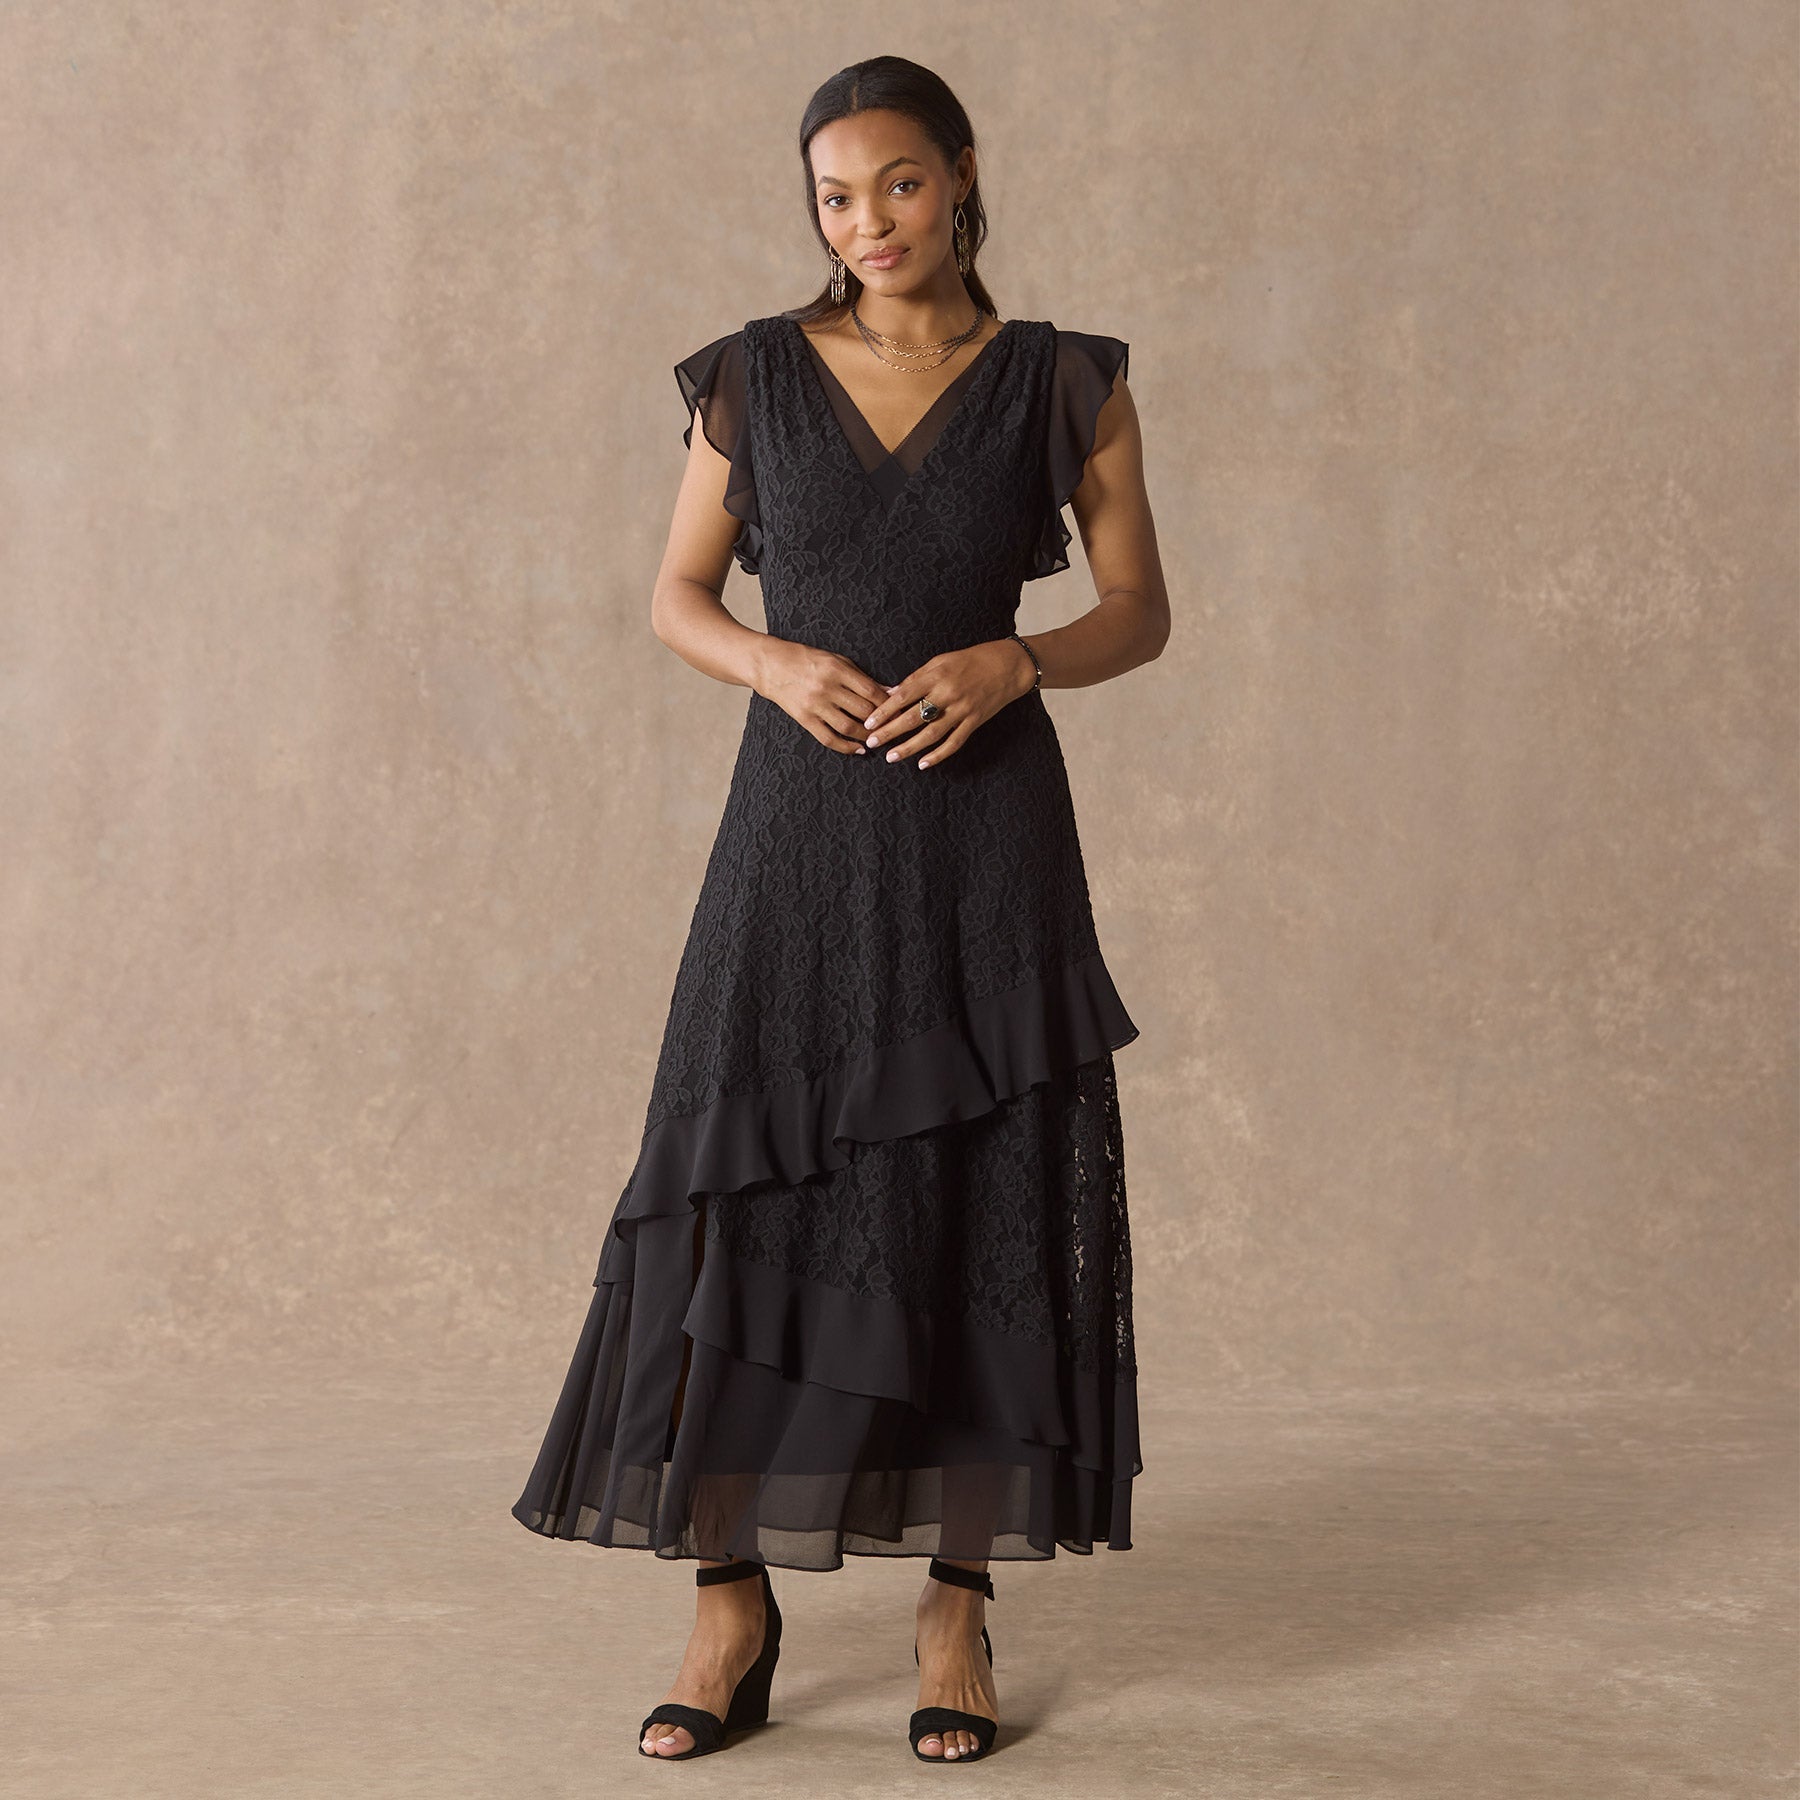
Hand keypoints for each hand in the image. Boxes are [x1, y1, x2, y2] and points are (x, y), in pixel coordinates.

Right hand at [755, 639, 890, 754]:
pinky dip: (846, 747)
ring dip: (867, 736)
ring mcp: (815, 705)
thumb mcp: (836, 660)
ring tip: (878, 740)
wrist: (770, 665)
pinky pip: (829, 738)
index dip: (888, 703)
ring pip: (849, 727)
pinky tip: (858, 750)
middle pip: (863, 710)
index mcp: (836, 669)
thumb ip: (861, 677)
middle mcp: (826, 688)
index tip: (900, 710)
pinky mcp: (804, 718)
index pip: (870, 690)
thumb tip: (888, 692)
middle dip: (883, 722)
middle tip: (895, 728)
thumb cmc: (806, 659)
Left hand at [862, 638, 1036, 769]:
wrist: (1007, 666)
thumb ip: (915, 679)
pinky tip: (923, 764)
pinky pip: (954, 742)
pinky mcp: (974, 722)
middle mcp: (948, 693)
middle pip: (913, 717)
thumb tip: (889, 694)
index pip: (904, 696)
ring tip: (891, 757)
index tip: (868, 723)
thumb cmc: (970, 661)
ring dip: (910, 748)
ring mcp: (962, 710)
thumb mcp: (940, 661)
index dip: (884, 711)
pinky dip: (938, 755)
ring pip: (931, 734)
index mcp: (936, 675)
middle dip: (890, 732)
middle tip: (871, 743)